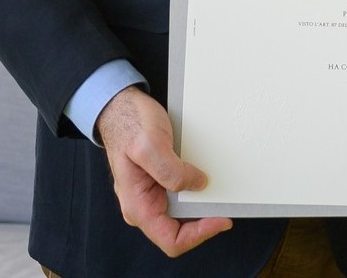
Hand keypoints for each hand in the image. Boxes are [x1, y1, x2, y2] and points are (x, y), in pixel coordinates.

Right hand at [94, 86, 232, 257]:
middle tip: (225, 203)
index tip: (221, 218)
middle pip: (180, 230)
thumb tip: (197, 185)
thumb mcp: (149, 145)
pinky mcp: (161, 182)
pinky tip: (207, 178)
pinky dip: (198, 190)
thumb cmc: (129, 124)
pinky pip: (183, 195)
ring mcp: (153, 195)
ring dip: (202, 205)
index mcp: (138, 206)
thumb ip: (171, 170)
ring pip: (184, 214)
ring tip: (220, 190)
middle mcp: (145, 205)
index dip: (199, 234)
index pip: (171, 240)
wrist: (121, 106)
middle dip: (204, 219)